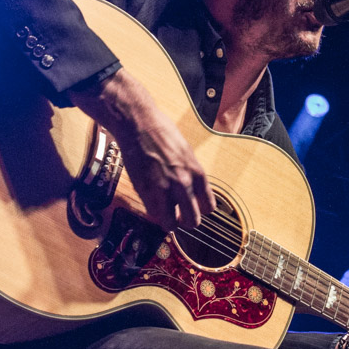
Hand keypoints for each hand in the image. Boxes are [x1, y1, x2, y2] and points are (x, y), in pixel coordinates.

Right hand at [71, 69, 214, 230]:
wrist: (139, 124)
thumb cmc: (161, 133)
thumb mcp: (186, 152)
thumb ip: (190, 173)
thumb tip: (190, 191)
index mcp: (197, 172)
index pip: (209, 206)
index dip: (201, 209)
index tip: (193, 208)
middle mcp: (183, 183)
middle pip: (193, 221)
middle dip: (186, 221)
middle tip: (178, 215)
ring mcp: (164, 189)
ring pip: (170, 224)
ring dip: (167, 221)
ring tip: (163, 212)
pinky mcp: (145, 190)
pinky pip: (152, 213)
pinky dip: (152, 211)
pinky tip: (150, 200)